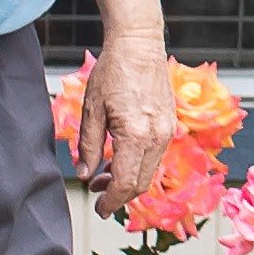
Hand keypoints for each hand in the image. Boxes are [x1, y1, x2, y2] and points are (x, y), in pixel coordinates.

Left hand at [69, 42, 183, 231]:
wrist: (139, 45)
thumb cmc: (113, 71)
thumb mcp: (91, 109)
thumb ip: (87, 145)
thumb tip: (84, 174)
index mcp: (136, 135)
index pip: (125, 182)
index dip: (110, 200)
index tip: (99, 209)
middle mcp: (157, 136)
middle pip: (141, 183)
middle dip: (119, 195)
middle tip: (97, 195)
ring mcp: (167, 131)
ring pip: (149, 171)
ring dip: (128, 180)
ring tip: (103, 175)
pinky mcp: (169, 124)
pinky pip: (155, 155)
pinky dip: (138, 164)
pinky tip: (118, 157)